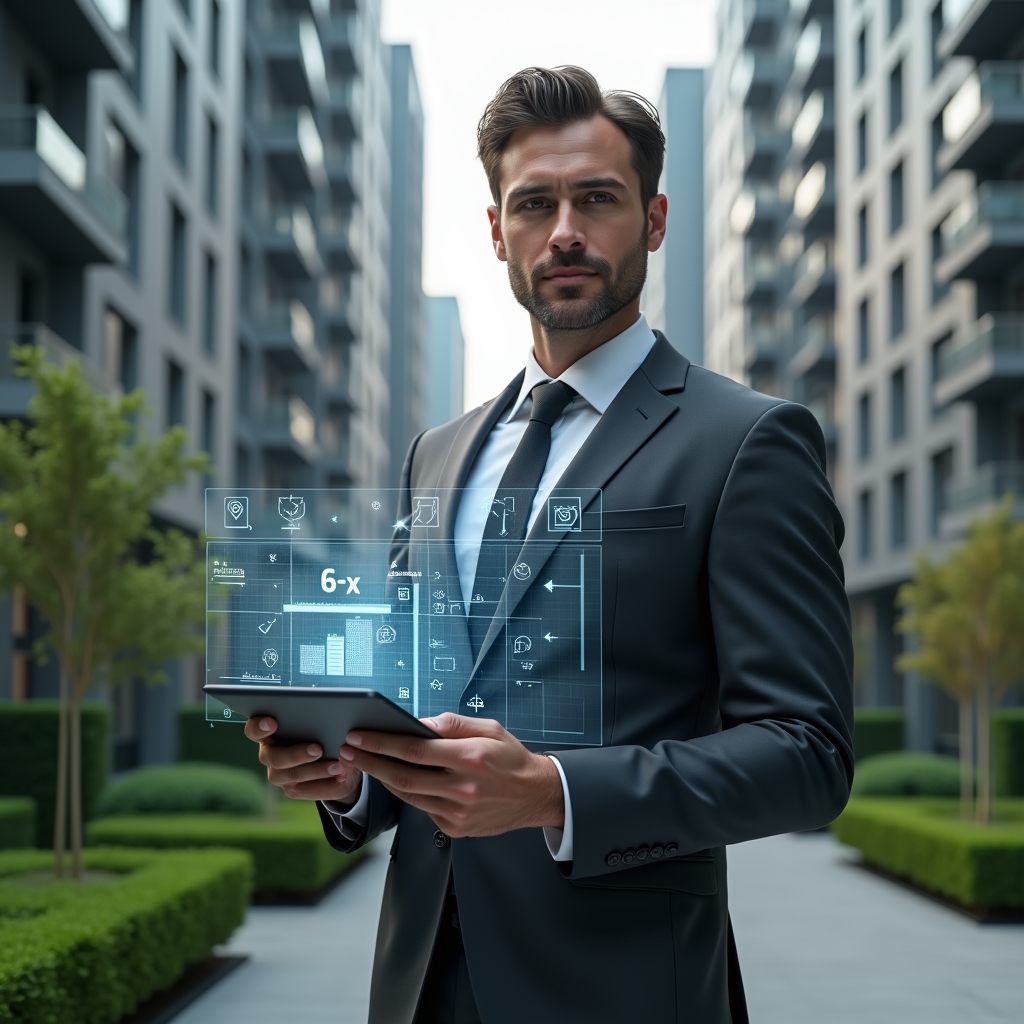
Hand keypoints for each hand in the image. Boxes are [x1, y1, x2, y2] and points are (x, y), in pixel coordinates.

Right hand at [243, 716, 361, 804]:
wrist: (337, 760)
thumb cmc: (326, 732)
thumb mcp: (325, 723)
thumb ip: (321, 721)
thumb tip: (332, 721)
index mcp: (269, 732)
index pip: (253, 730)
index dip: (258, 727)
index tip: (273, 722)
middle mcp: (269, 754)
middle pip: (271, 757)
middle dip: (295, 754)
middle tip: (318, 749)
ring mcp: (278, 774)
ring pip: (291, 775)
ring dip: (316, 770)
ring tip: (338, 766)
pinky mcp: (292, 789)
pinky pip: (306, 790)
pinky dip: (325, 783)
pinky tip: (340, 776)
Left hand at [339, 713, 563, 837]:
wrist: (535, 795)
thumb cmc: (511, 758)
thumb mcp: (489, 729)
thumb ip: (452, 724)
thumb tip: (419, 723)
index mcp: (470, 758)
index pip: (414, 750)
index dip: (381, 743)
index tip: (358, 736)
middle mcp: (463, 788)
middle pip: (403, 776)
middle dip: (370, 762)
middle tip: (347, 751)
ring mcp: (458, 812)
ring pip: (408, 795)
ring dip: (382, 778)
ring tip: (365, 762)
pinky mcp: (455, 828)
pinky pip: (422, 808)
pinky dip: (406, 793)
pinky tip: (396, 779)